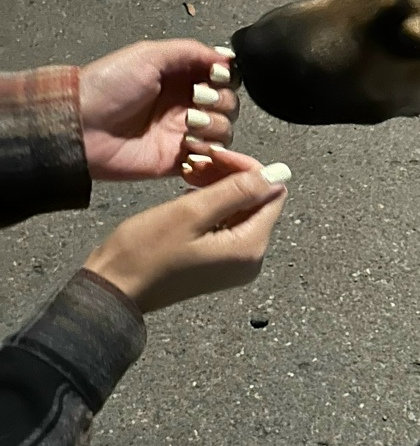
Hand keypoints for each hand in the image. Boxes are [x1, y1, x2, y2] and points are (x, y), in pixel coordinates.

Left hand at [80, 40, 239, 180]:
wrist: (82, 128)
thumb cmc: (107, 88)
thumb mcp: (148, 54)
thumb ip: (191, 51)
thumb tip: (226, 57)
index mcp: (179, 77)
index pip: (222, 76)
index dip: (225, 77)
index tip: (214, 77)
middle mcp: (185, 103)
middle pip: (229, 103)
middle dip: (219, 101)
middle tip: (195, 100)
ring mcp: (183, 132)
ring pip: (225, 130)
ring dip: (214, 126)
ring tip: (188, 125)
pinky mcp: (180, 158)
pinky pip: (210, 157)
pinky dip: (207, 150)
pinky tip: (187, 144)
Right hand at [83, 154, 290, 312]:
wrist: (113, 289)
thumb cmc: (144, 253)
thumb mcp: (192, 212)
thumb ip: (238, 190)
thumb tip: (279, 172)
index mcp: (250, 248)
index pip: (271, 192)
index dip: (247, 168)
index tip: (214, 156)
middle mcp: (250, 259)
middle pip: (258, 201)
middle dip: (232, 176)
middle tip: (198, 161)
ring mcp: (234, 263)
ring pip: (241, 210)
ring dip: (219, 187)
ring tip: (189, 175)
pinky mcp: (218, 263)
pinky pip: (226, 225)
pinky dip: (212, 205)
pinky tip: (189, 195)